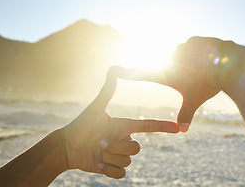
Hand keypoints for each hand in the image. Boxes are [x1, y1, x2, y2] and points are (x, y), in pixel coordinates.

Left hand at [63, 67, 178, 177]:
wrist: (67, 146)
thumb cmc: (81, 125)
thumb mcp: (95, 108)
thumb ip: (107, 92)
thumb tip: (112, 70)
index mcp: (125, 126)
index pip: (148, 126)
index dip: (163, 127)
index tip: (177, 128)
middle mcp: (125, 140)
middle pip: (136, 148)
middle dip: (117, 146)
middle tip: (100, 142)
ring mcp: (120, 155)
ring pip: (127, 161)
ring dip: (109, 157)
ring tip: (97, 152)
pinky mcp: (113, 169)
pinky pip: (121, 174)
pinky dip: (108, 170)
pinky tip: (98, 164)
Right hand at [112, 37, 223, 131]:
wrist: (227, 64)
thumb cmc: (207, 84)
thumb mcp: (194, 100)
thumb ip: (186, 114)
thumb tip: (182, 131)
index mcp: (165, 72)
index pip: (139, 74)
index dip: (124, 73)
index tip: (111, 70)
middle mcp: (170, 57)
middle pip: (170, 67)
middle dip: (181, 74)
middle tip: (194, 78)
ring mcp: (182, 46)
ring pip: (182, 56)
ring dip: (190, 63)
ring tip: (203, 70)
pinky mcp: (194, 40)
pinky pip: (194, 47)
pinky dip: (199, 54)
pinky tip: (208, 59)